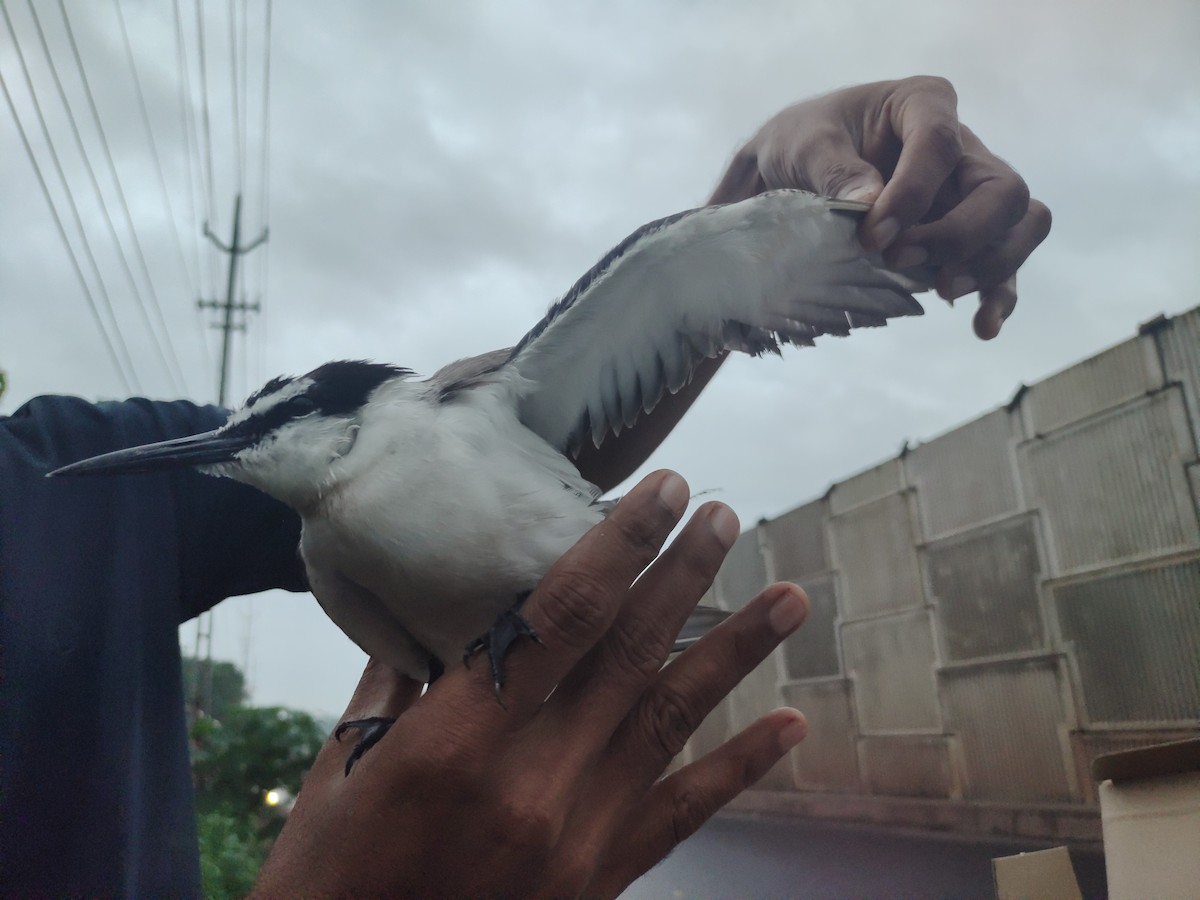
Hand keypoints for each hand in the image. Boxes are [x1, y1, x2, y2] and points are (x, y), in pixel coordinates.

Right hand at [251, 470, 808, 898]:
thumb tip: (430, 619)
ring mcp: (579, 830)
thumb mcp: (342, 770)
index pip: (561, 616)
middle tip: (722, 515)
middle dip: (683, 575)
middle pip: (629, 651)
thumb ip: (395, 686)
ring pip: (673, 715)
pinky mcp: (601, 876)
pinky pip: (685, 809)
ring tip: (791, 596)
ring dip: (735, 648)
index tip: (660, 492)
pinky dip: (742, 765)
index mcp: (457, 739)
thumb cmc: (332, 875)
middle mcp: (533, 778)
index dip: (618, 545)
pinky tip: (790, 725)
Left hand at [710, 76, 1051, 340]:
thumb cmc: (800, 146)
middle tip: (902, 261)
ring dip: (990, 264)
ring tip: (941, 289)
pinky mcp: (964, 236)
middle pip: (1002, 190)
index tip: (872, 237)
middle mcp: (961, 146)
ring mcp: (969, 193)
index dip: (913, 193)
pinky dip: (998, 295)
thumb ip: (835, 170)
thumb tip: (869, 203)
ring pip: (1021, 224)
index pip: (941, 143)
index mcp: (923, 103)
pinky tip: (982, 325)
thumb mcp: (803, 146)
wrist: (787, 176)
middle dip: (961, 234)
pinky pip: (1004, 263)